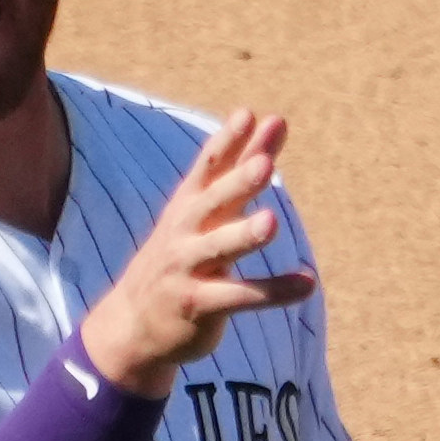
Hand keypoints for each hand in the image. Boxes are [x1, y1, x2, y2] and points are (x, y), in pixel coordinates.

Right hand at [77, 112, 314, 394]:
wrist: (131, 324)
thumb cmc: (181, 254)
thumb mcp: (205, 210)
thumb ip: (242, 166)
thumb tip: (275, 119)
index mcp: (188, 206)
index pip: (208, 168)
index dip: (227, 142)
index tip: (249, 116)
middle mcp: (183, 233)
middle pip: (211, 203)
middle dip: (236, 184)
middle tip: (264, 165)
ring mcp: (187, 269)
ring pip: (218, 249)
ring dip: (243, 235)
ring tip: (271, 222)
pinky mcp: (197, 305)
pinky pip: (239, 297)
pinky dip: (274, 291)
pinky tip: (307, 284)